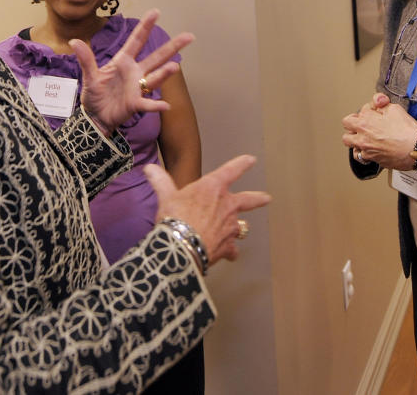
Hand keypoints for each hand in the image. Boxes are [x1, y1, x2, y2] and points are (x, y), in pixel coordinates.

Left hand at [71, 10, 192, 134]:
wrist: (95, 117)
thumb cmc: (94, 95)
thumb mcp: (89, 76)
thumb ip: (86, 59)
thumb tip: (74, 40)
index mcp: (123, 61)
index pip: (136, 40)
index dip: (146, 26)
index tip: (156, 12)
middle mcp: (135, 72)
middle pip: (156, 57)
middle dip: (172, 47)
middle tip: (189, 36)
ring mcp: (137, 87)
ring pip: (155, 77)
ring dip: (165, 73)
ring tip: (174, 67)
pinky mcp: (135, 103)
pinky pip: (147, 103)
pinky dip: (155, 105)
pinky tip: (165, 105)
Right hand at [145, 155, 270, 266]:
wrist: (181, 246)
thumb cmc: (175, 218)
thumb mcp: (166, 196)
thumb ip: (161, 181)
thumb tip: (149, 168)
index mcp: (213, 188)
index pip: (232, 170)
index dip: (242, 164)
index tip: (251, 160)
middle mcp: (227, 205)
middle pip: (249, 200)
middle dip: (258, 199)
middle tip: (267, 199)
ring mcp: (230, 226)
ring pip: (241, 226)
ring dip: (240, 228)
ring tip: (240, 231)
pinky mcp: (228, 245)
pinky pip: (232, 249)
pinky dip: (231, 252)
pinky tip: (229, 255)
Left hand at [342, 93, 416, 170]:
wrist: (416, 149)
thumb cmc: (407, 131)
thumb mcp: (395, 109)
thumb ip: (382, 104)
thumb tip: (378, 103)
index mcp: (366, 120)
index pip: (359, 110)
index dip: (369, 109)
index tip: (376, 111)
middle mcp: (362, 134)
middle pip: (347, 124)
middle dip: (354, 121)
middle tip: (363, 122)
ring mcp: (365, 147)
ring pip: (347, 141)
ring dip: (353, 137)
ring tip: (361, 136)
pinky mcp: (371, 159)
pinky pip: (358, 156)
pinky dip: (360, 152)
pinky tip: (366, 149)